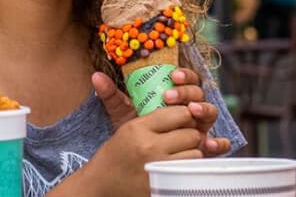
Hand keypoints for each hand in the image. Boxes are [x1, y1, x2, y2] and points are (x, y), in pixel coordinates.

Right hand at [78, 105, 206, 194]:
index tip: (181, 121)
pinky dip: (188, 166)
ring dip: (191, 151)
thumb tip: (186, 111)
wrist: (100, 184)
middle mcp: (149, 146)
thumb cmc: (114, 156)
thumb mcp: (127, 129)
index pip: (179, 113)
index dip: (185, 116)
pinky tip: (178, 164)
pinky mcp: (163, 183)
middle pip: (191, 133)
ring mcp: (157, 166)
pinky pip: (189, 169)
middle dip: (190, 134)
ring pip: (195, 152)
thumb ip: (155, 120)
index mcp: (138, 128)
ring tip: (180, 152)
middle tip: (183, 138)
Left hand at [92, 70, 230, 156]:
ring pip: (210, 112)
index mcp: (176, 94)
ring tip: (192, 111)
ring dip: (203, 109)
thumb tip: (95, 77)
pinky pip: (217, 144)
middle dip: (188, 92)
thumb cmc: (136, 128)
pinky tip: (211, 144)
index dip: (184, 75)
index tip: (172, 75)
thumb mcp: (122, 112)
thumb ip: (111, 95)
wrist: (137, 155)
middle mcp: (191, 107)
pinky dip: (218, 143)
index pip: (187, 78)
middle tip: (171, 95)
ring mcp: (199, 126)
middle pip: (199, 93)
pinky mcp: (203, 145)